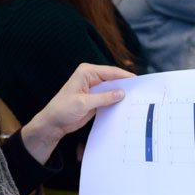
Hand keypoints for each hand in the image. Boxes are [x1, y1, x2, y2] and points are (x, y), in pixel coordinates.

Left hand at [21, 63, 135, 163]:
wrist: (54, 123)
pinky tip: (126, 106)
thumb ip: (103, 98)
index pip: (110, 72)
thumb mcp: (83, 103)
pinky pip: (109, 98)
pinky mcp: (96, 98)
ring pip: (113, 89)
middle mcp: (91, 77)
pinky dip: (117, 102)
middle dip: (125, 85)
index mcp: (87, 72)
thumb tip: (121, 93)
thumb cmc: (62, 109)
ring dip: (122, 94)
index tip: (139, 82)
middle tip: (141, 92)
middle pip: (114, 79)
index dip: (125, 76)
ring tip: (137, 100)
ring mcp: (94, 88)